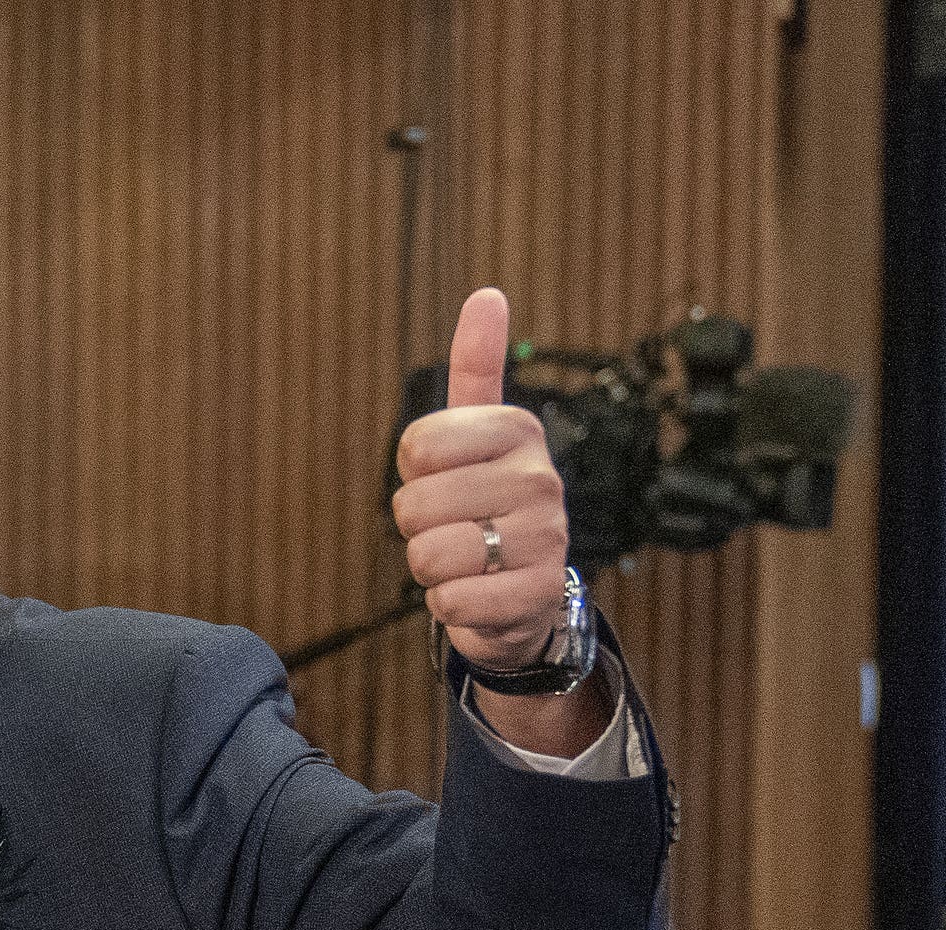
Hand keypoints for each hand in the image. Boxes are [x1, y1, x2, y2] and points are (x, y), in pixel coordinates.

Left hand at [392, 289, 566, 671]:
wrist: (523, 592)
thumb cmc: (484, 505)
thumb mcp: (476, 437)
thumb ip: (475, 370)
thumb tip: (487, 295)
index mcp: (518, 431)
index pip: (417, 445)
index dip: (413, 473)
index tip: (444, 477)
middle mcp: (540, 479)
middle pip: (415, 505)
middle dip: (417, 526)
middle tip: (455, 527)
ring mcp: (545, 539)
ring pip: (428, 555)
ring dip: (431, 568)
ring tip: (467, 561)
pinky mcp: (535, 595)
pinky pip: (448, 602)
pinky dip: (449, 605)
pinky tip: (478, 594)